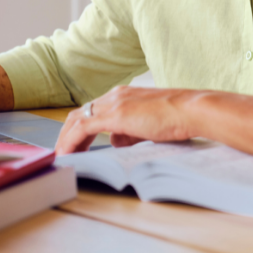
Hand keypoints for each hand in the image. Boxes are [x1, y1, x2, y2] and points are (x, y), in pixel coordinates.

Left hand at [54, 85, 202, 154]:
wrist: (191, 110)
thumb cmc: (178, 118)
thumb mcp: (148, 125)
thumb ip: (129, 132)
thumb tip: (114, 141)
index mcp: (124, 95)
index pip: (93, 110)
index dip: (80, 128)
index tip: (76, 145)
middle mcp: (115, 95)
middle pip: (80, 113)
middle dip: (67, 134)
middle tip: (62, 152)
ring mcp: (114, 103)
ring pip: (77, 119)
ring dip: (65, 139)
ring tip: (61, 156)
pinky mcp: (115, 115)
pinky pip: (82, 129)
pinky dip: (70, 141)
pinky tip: (66, 154)